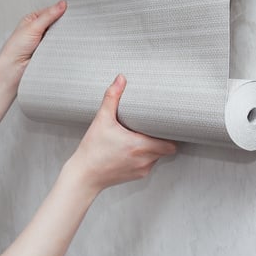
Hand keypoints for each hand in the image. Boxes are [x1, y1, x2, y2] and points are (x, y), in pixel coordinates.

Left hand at [0, 0, 66, 82]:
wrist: (15, 68)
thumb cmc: (16, 48)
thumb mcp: (33, 26)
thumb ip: (49, 15)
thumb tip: (61, 4)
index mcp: (33, 19)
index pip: (51, 11)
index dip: (60, 11)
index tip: (70, 11)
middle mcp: (40, 29)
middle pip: (57, 23)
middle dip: (63, 24)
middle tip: (69, 24)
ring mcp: (46, 40)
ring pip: (61, 34)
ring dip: (63, 36)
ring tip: (65, 36)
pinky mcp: (51, 50)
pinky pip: (61, 45)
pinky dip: (63, 45)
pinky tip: (64, 45)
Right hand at [69, 74, 176, 191]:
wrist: (83, 176)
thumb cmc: (92, 151)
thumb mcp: (102, 120)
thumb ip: (112, 98)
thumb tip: (120, 79)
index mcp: (140, 145)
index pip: (171, 144)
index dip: (172, 134)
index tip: (168, 125)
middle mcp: (144, 159)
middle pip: (167, 149)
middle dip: (164, 138)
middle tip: (156, 127)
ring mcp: (142, 169)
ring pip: (159, 156)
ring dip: (155, 147)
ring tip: (144, 135)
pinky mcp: (137, 175)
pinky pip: (149, 163)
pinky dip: (146, 155)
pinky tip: (135, 148)